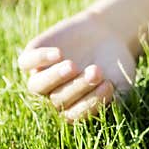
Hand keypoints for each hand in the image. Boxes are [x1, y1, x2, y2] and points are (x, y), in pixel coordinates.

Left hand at [18, 10, 134, 121]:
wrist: (106, 34)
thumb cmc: (116, 64)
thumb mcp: (121, 80)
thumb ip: (117, 97)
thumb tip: (113, 105)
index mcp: (74, 108)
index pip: (75, 115)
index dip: (90, 102)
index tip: (108, 86)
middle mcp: (54, 95)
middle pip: (57, 99)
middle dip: (78, 86)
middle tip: (96, 71)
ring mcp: (41, 77)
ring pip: (36, 86)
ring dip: (53, 77)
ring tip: (72, 65)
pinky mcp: (33, 56)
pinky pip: (26, 62)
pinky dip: (40, 59)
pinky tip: (59, 54)